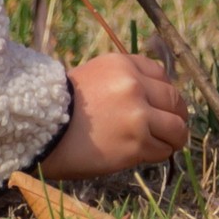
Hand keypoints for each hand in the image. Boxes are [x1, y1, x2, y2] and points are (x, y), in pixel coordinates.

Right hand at [38, 53, 188, 178]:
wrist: (41, 130)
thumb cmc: (64, 106)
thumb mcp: (97, 75)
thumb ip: (126, 80)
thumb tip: (156, 97)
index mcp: (124, 65)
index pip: (163, 76)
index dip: (165, 94)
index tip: (164, 106)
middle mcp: (135, 86)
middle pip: (175, 100)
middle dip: (177, 116)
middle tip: (174, 128)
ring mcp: (138, 116)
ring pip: (176, 128)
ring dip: (173, 138)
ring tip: (167, 144)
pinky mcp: (136, 144)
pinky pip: (162, 151)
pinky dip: (159, 153)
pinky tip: (145, 153)